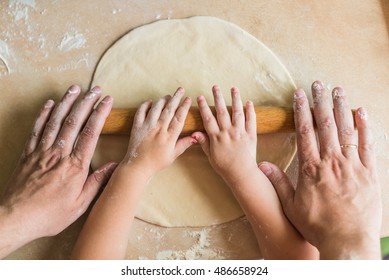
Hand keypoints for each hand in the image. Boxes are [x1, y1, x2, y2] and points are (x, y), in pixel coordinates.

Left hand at [0, 85, 116, 257]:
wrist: (16, 218)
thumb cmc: (49, 214)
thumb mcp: (80, 204)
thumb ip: (97, 182)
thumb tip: (113, 166)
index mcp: (75, 166)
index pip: (90, 133)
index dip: (100, 114)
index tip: (107, 101)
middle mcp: (59, 154)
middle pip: (74, 121)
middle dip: (86, 102)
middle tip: (95, 89)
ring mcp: (42, 151)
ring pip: (55, 121)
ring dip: (66, 102)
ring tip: (75, 88)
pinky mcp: (28, 154)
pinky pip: (36, 129)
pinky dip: (43, 114)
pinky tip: (49, 104)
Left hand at [122, 87, 194, 175]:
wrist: (138, 166)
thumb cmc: (156, 163)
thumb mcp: (173, 155)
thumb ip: (183, 144)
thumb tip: (195, 137)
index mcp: (169, 137)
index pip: (179, 118)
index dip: (184, 107)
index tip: (188, 99)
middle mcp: (159, 129)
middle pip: (169, 109)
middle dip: (175, 98)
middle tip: (180, 89)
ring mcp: (147, 127)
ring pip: (156, 108)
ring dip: (162, 100)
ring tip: (168, 96)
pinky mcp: (137, 126)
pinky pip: (141, 111)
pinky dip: (146, 105)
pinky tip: (150, 102)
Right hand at [192, 85, 256, 181]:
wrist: (241, 173)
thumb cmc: (224, 166)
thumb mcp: (210, 156)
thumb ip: (204, 143)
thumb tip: (194, 133)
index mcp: (217, 137)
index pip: (208, 118)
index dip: (203, 107)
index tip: (200, 97)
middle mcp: (228, 132)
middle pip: (222, 111)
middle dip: (218, 97)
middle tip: (215, 86)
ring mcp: (240, 132)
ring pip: (237, 112)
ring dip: (235, 99)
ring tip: (233, 89)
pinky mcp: (251, 135)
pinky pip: (251, 121)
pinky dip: (250, 111)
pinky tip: (249, 102)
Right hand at [259, 81, 381, 258]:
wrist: (348, 241)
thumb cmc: (318, 224)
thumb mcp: (291, 206)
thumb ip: (278, 183)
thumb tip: (262, 165)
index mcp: (311, 168)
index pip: (305, 131)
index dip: (301, 110)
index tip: (299, 94)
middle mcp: (331, 162)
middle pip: (325, 124)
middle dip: (321, 101)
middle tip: (318, 84)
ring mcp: (352, 165)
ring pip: (346, 130)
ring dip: (341, 108)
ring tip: (338, 90)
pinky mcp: (368, 172)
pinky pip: (368, 145)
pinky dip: (365, 127)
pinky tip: (361, 112)